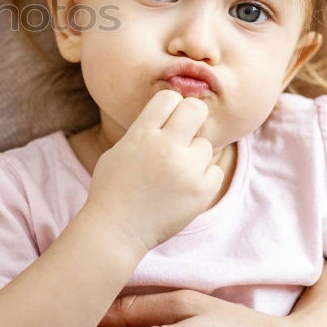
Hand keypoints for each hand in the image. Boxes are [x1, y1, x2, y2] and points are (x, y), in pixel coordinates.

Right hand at [85, 90, 222, 251]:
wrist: (117, 229)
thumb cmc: (112, 188)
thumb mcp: (120, 149)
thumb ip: (144, 130)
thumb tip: (169, 114)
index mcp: (142, 134)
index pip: (169, 97)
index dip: (170, 105)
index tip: (168, 118)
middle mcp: (166, 147)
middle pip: (196, 109)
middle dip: (191, 117)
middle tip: (184, 133)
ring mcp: (187, 170)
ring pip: (205, 145)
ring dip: (193, 155)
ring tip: (174, 173)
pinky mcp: (202, 191)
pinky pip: (214, 170)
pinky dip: (202, 178)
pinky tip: (183, 188)